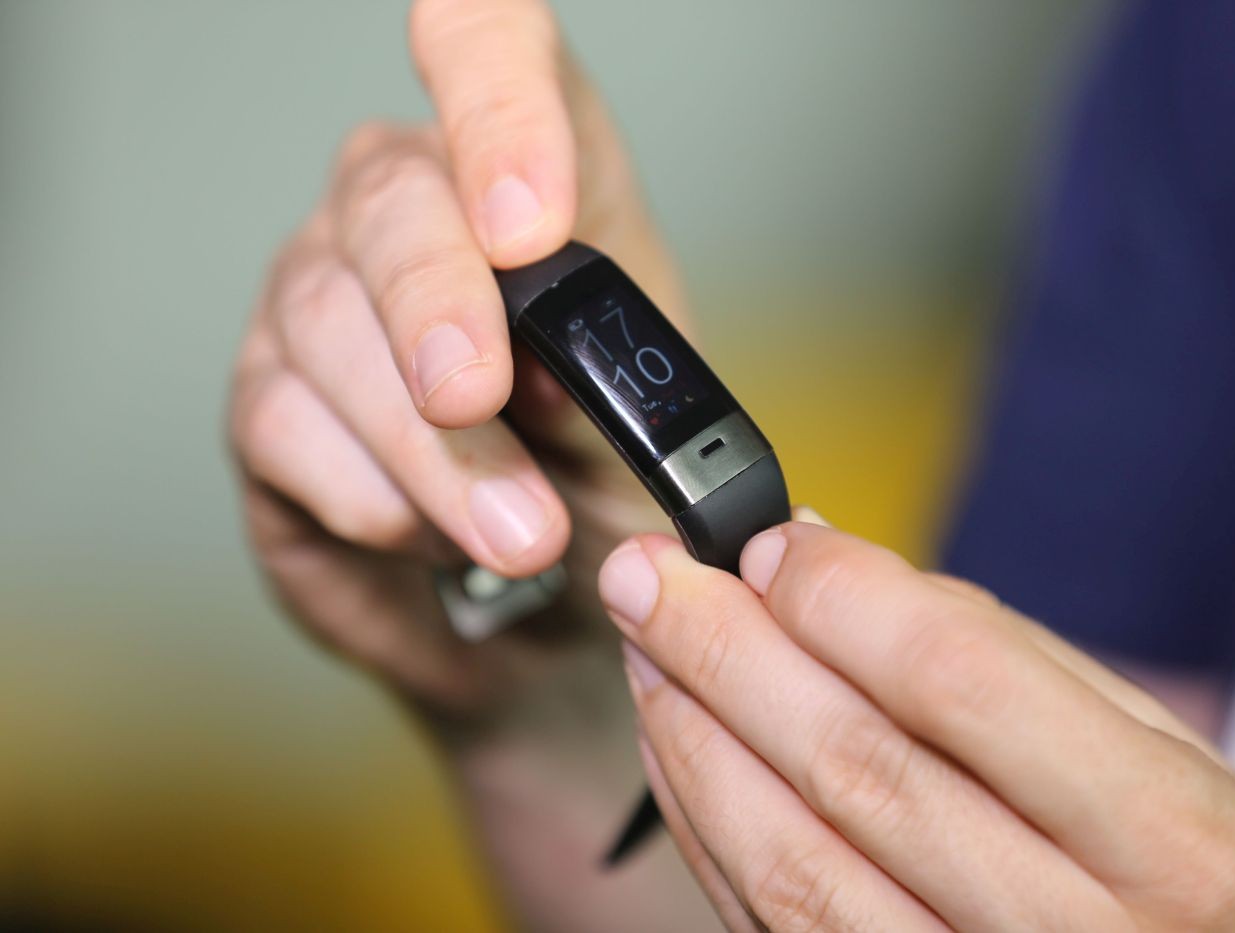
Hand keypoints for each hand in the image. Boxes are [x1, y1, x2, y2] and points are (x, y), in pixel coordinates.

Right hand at [228, 0, 680, 716]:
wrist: (552, 615)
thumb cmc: (610, 492)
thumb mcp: (650, 434)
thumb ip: (609, 385)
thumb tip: (543, 371)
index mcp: (533, 180)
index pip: (491, 48)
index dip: (497, 103)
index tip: (525, 223)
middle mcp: (412, 212)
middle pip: (392, 197)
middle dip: (439, 311)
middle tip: (479, 404)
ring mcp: (326, 298)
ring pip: (329, 322)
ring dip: (428, 447)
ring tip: (519, 537)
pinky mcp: (270, 401)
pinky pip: (284, 424)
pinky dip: (373, 497)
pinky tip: (433, 538)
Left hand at [600, 521, 1234, 930]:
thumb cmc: (1230, 884)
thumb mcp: (1170, 749)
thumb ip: (1001, 657)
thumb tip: (832, 568)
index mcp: (1168, 842)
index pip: (956, 683)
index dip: (839, 597)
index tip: (769, 541)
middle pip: (850, 768)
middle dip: (724, 652)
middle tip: (649, 575)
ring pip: (788, 863)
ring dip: (693, 739)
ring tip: (650, 651)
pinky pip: (774, 926)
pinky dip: (709, 827)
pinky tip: (683, 749)